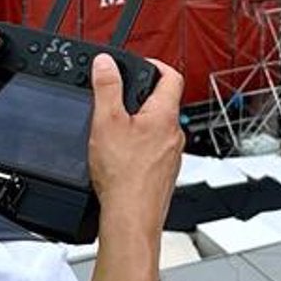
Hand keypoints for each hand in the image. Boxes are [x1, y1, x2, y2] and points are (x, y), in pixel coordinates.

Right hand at [88, 54, 183, 229]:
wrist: (132, 216)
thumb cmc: (124, 176)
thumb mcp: (106, 122)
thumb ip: (107, 88)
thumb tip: (106, 63)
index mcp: (164, 115)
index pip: (171, 76)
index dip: (156, 64)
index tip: (140, 63)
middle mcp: (174, 134)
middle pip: (163, 102)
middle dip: (141, 96)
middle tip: (120, 95)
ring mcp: (171, 155)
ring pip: (158, 128)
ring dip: (140, 122)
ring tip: (116, 127)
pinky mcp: (164, 173)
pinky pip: (155, 149)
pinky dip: (140, 145)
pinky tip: (122, 156)